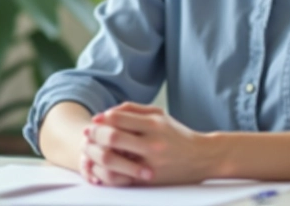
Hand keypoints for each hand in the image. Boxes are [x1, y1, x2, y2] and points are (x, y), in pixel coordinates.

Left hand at [85, 102, 219, 185]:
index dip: (100, 119)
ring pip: (112, 161)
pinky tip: (100, 167)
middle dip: (94, 135)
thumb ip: (131, 109)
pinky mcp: (148, 181)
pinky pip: (119, 179)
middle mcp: (152, 144)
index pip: (117, 118)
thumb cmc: (176, 134)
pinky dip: (104, 173)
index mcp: (154, 125)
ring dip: (95, 155)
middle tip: (87, 135)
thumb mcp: (159, 114)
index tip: (94, 122)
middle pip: (112, 138)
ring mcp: (150, 165)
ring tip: (91, 150)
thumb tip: (104, 114)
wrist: (202, 158)